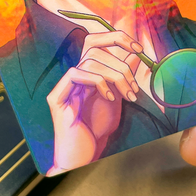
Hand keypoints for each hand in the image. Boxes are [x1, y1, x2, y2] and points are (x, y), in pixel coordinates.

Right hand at [46, 30, 141, 174]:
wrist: (84, 157)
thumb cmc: (97, 130)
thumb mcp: (118, 98)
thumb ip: (123, 75)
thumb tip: (135, 53)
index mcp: (86, 71)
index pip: (96, 41)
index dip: (116, 38)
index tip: (139, 48)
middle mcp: (74, 74)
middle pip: (92, 43)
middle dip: (120, 59)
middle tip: (135, 84)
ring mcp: (64, 85)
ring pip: (89, 59)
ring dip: (115, 75)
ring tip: (128, 96)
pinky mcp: (56, 98)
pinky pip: (76, 74)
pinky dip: (98, 82)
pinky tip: (110, 98)